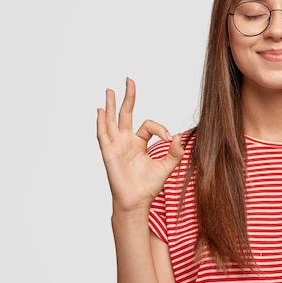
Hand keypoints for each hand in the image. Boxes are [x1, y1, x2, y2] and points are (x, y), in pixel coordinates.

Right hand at [96, 78, 183, 213]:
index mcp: (139, 143)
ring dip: (110, 105)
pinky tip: (100, 110)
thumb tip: (181, 136)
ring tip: (109, 90)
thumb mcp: (167, 166)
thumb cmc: (148, 186)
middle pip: (125, 114)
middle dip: (128, 97)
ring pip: (112, 121)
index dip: (161, 129)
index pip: (148, 125)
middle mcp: (126, 141)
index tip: (170, 139)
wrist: (137, 202)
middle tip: (129, 80)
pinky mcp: (109, 153)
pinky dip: (101, 123)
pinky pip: (103, 135)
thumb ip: (175, 152)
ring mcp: (116, 146)